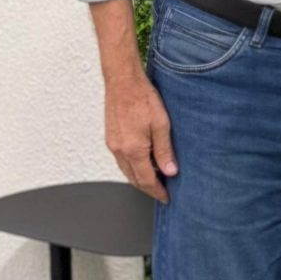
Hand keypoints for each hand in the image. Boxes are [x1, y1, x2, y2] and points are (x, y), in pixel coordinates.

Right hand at [103, 72, 177, 202]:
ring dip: (139, 178)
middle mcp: (120, 151)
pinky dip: (132, 167)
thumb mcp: (161, 125)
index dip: (157, 191)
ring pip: (126, 171)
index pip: (146, 180)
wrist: (122, 81)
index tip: (166, 198)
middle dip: (148, 188)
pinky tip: (142, 163)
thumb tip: (170, 172)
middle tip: (162, 192)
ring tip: (155, 179)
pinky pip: (121, 160)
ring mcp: (112, 145)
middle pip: (134, 179)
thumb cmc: (142, 98)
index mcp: (133, 150)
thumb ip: (165, 151)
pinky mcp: (110, 138)